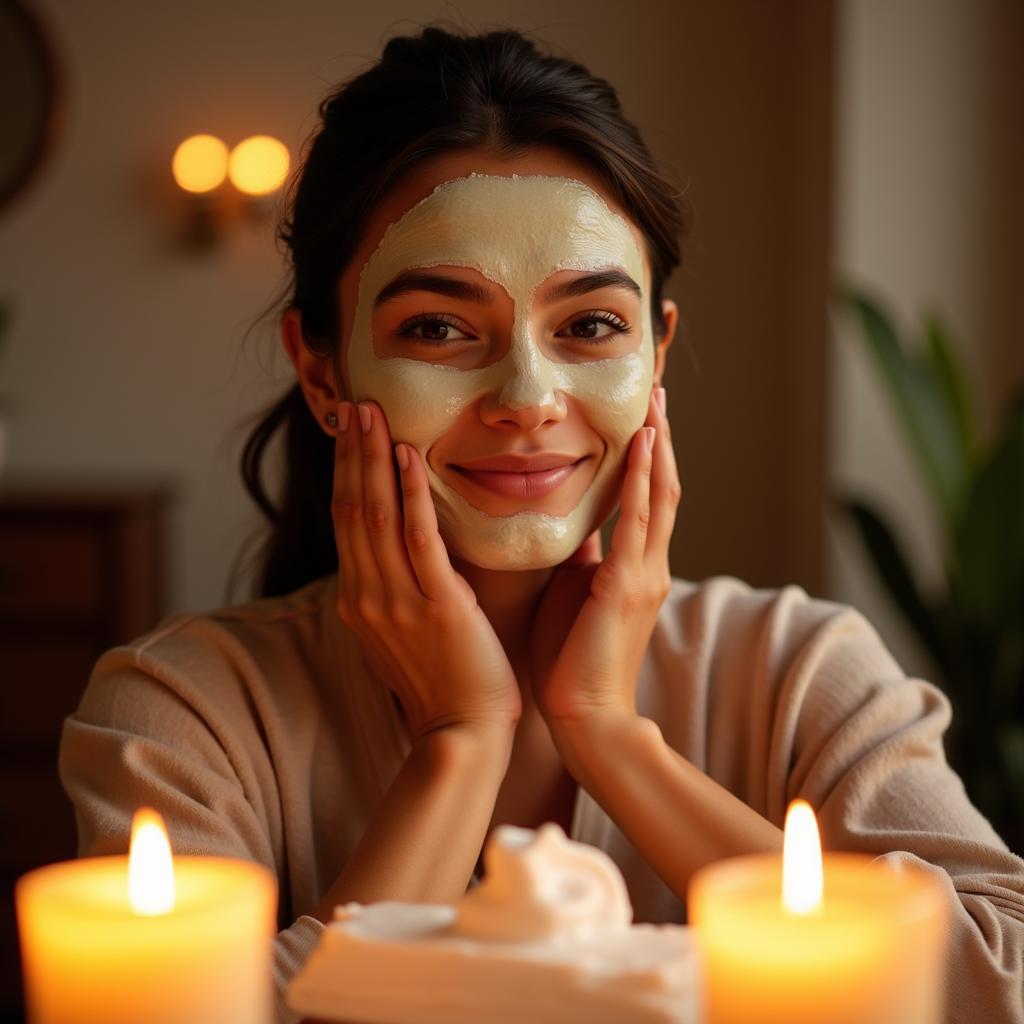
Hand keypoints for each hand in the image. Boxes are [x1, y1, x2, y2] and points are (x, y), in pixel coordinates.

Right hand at [332, 400, 521, 741]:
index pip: (346, 523)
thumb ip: (398, 588)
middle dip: (351, 454)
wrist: (464, 733)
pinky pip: (419, 539)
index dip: (346, 473)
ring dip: (372, 460)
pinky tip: (408, 457)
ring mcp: (397, 601)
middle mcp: (368, 596)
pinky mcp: (437, 606)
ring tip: (372, 414)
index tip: (349, 433)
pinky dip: (411, 495)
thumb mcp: (406, 630)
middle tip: (354, 405)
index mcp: (361, 599)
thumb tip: (403, 551)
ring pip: (376, 516)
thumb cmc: (444, 682)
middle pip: (352, 510)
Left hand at [530, 388, 679, 729]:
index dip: (648, 458)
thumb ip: (584, 558)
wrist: (584, 718)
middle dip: (661, 440)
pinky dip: (640, 481)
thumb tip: (574, 523)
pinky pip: (636, 523)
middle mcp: (649, 566)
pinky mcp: (626, 586)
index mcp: (636, 569)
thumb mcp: (578, 595)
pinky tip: (643, 446)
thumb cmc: (572, 661)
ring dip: (658, 448)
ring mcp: (644, 575)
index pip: (647, 500)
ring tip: (656, 403)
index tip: (642, 417)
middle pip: (662, 488)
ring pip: (658, 497)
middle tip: (657, 392)